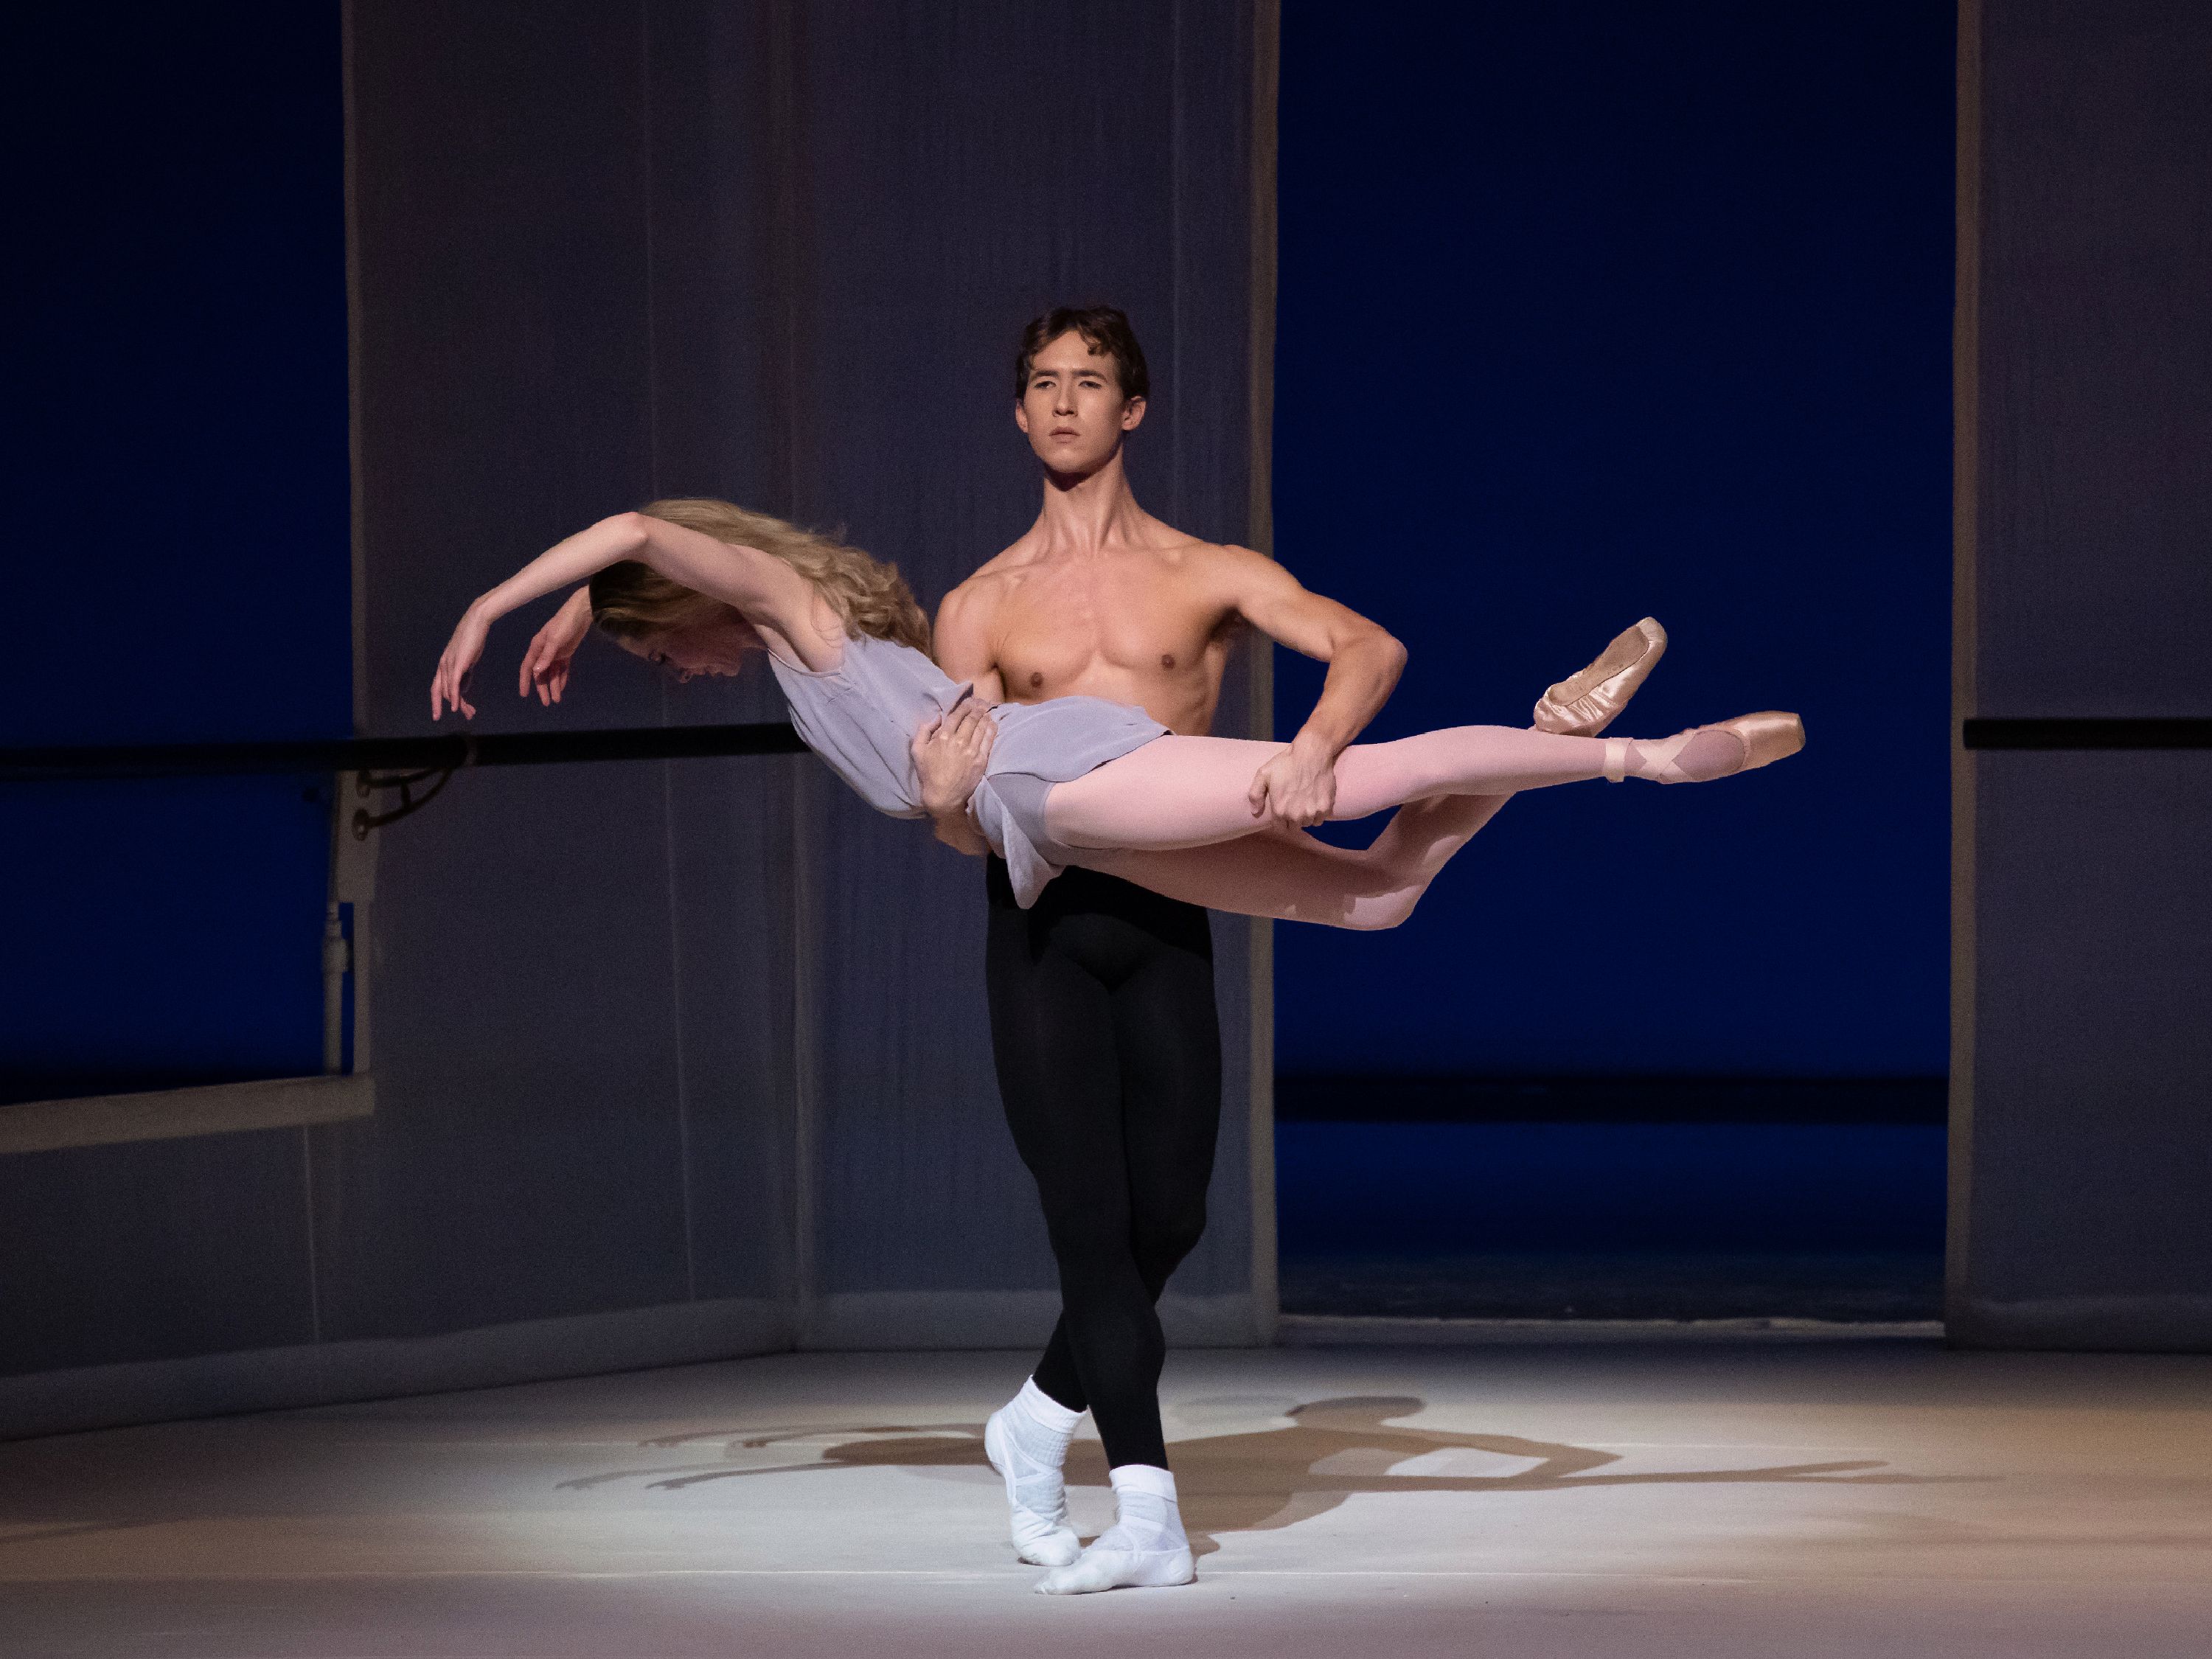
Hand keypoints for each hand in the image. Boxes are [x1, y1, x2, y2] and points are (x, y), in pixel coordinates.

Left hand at [431, 604, 490, 720]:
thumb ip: (464, 674)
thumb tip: (463, 688)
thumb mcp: (468, 659)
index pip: (437, 687)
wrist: (477, 622)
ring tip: (469, 714)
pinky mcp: (456, 664)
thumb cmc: (474, 638)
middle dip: (450, 706)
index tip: (439, 714)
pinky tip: (456, 708)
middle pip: (440, 692)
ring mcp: (448, 664)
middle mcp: (442, 665)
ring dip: (459, 704)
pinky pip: (452, 685)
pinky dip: (453, 698)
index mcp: (444, 664)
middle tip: (465, 716)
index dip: (437, 702)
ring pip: (448, 691)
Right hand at [519, 586, 592, 705]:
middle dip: (543, 688)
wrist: (580, 614)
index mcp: (537, 647)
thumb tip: (536, 672)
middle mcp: (544, 651)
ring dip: (554, 686)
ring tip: (556, 700)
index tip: (524, 694)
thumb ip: (546, 656)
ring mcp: (555, 653)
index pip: (528, 668)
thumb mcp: (555, 640)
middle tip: (547, 703)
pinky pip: (562, 669)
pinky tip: (563, 688)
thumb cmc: (565, 624)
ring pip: (552, 673)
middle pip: (541, 674)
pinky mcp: (566, 652)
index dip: (525, 681)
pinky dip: (562, 678)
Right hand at [911, 694, 996, 815]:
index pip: (956, 716)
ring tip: (987, 710)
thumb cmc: (928, 774)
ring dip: (985, 716)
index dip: (964, 706)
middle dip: (977, 708)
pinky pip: (989, 740)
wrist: (943, 796)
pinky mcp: (981, 760)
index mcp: (943, 737)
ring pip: (981, 727)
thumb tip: (935, 718)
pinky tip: (993, 723)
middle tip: (981, 703)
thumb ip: (923, 731)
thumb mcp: (917, 751)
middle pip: (971, 719)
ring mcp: (971, 751)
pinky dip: (992, 729)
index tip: (969, 701)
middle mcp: (959, 741)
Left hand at [1247, 731, 1338, 827]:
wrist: (1311, 753)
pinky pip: (1320, 820)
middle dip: (1293, 819)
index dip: (1281, 820)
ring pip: (1307, 823)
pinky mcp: (1325, 807)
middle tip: (1294, 805)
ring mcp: (1311, 812)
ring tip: (1304, 804)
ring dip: (1305, 817)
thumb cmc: (1286, 762)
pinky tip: (1314, 804)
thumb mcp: (1263, 774)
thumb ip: (1255, 794)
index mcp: (1279, 810)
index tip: (1283, 810)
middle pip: (1294, 827)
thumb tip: (1255, 812)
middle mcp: (1295, 815)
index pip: (1280, 827)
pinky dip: (1317, 815)